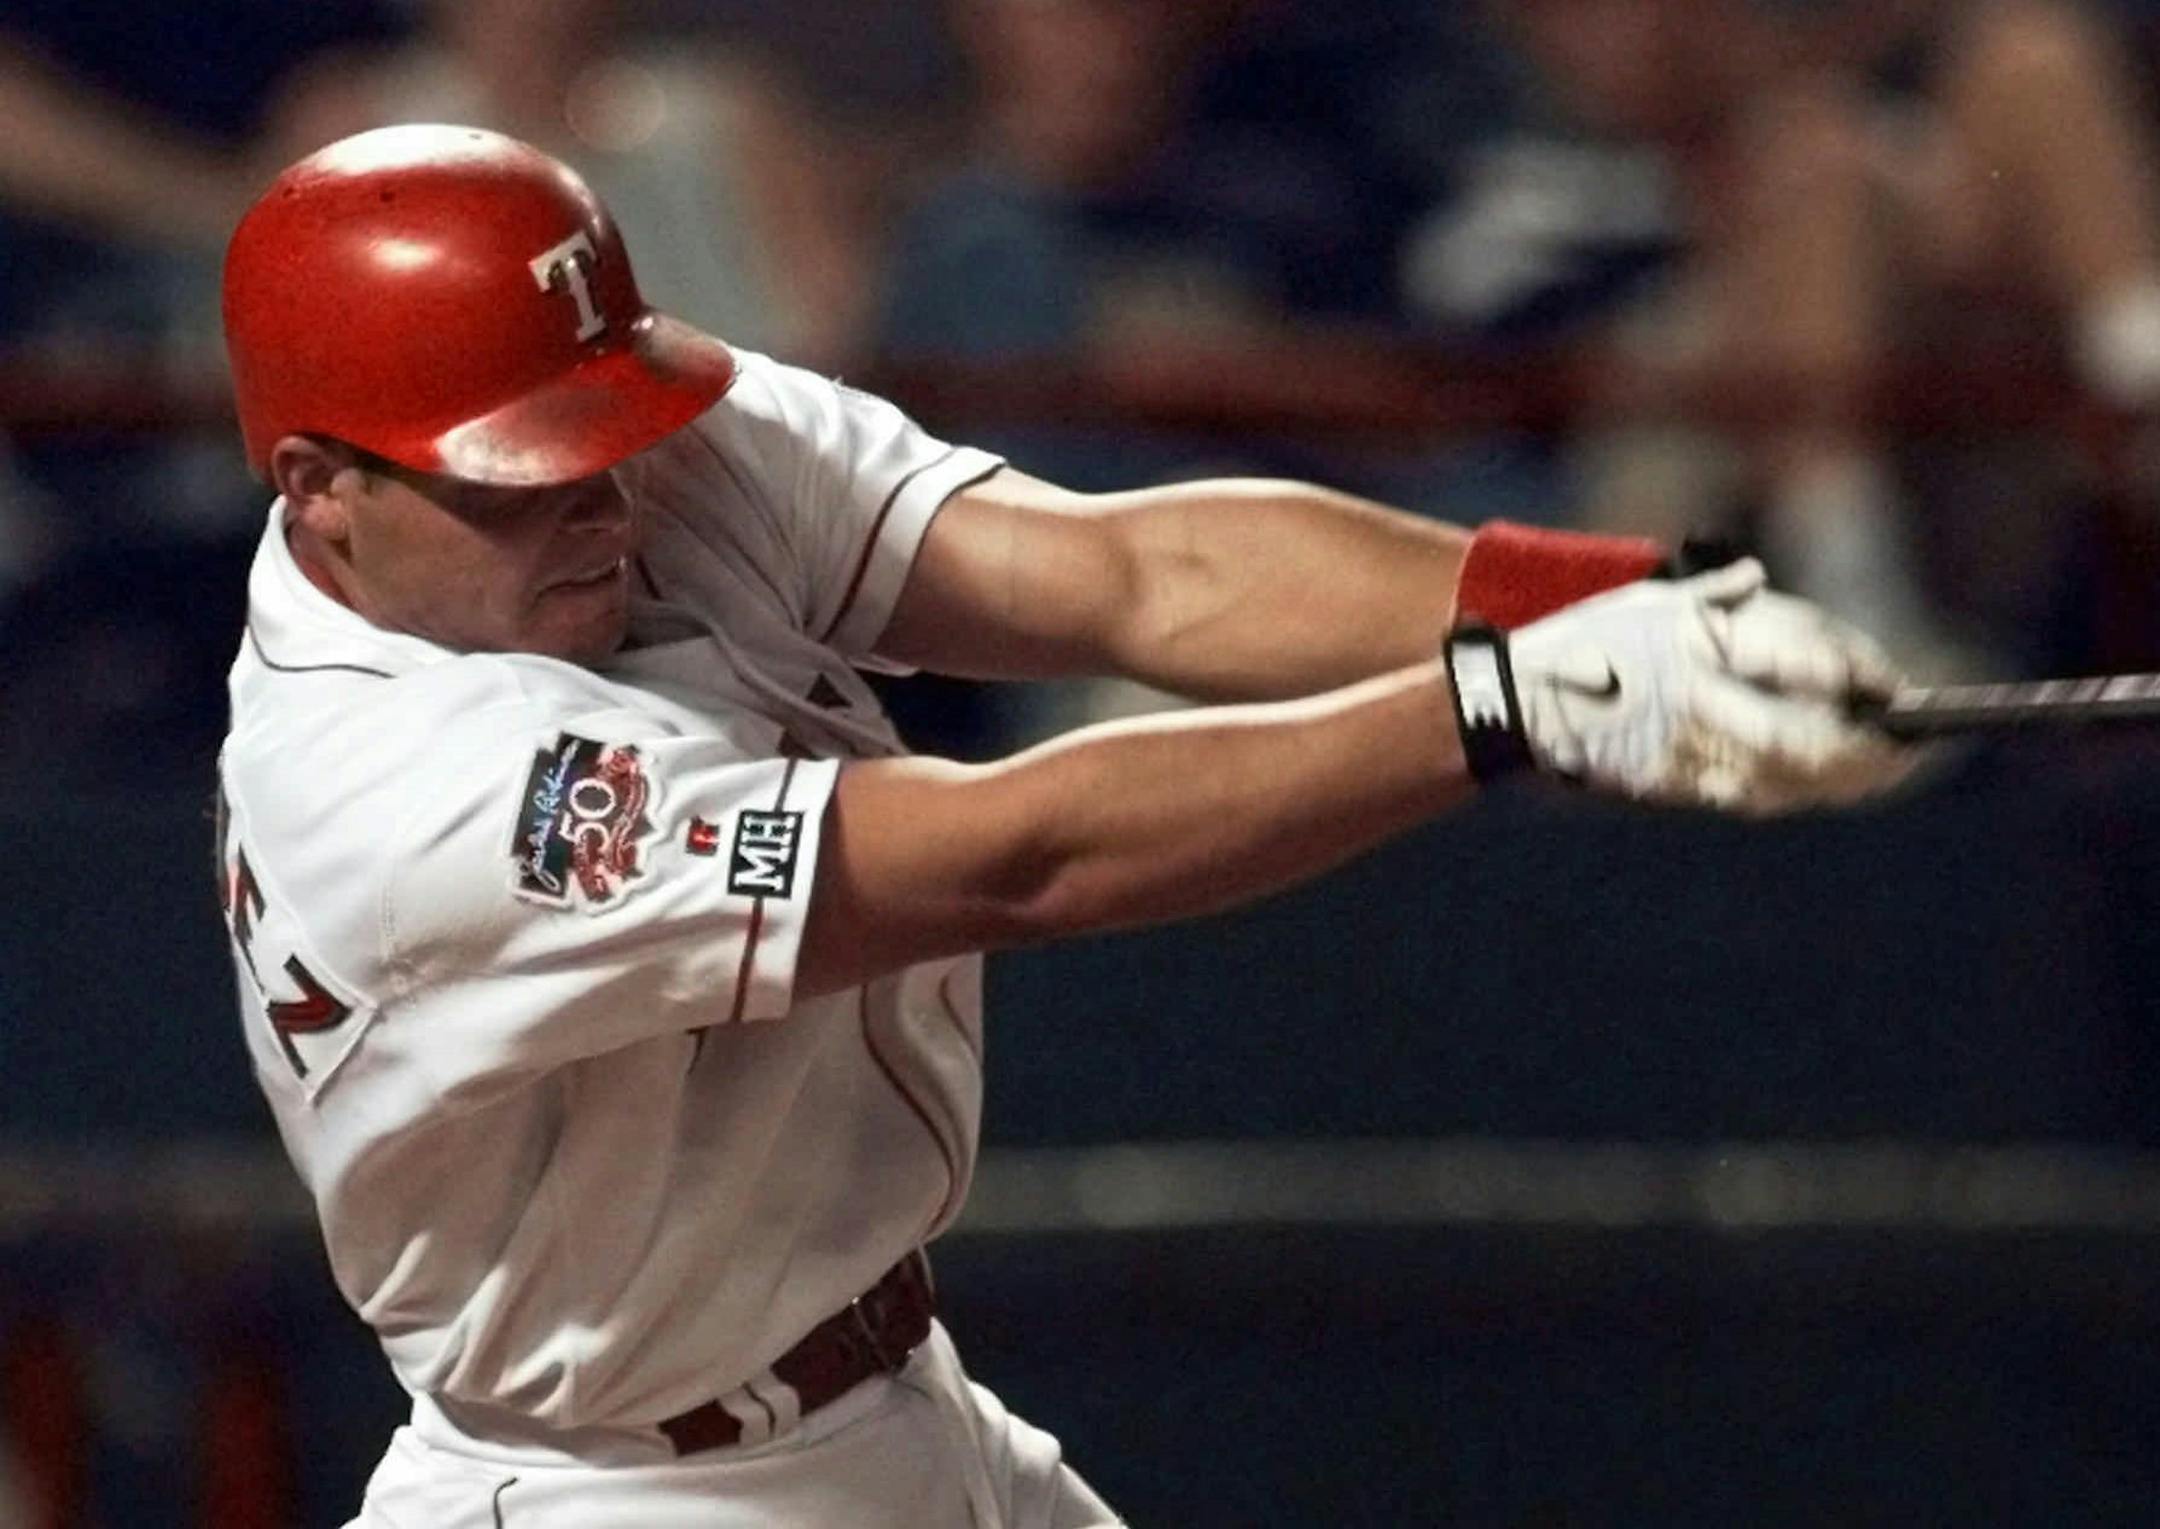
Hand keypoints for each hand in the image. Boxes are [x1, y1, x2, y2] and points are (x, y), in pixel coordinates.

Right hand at [1456, 559, 1917, 813]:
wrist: (1518, 698)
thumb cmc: (1592, 639)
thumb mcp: (1654, 602)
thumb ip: (1717, 596)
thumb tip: (1761, 581)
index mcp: (1700, 643)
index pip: (1805, 663)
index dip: (1860, 678)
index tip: (1894, 687)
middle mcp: (1699, 701)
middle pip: (1806, 740)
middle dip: (1866, 751)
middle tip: (1907, 748)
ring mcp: (1683, 751)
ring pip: (1784, 781)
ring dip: (1841, 781)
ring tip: (1881, 771)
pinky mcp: (1670, 783)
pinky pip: (1748, 796)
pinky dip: (1795, 792)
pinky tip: (1823, 786)